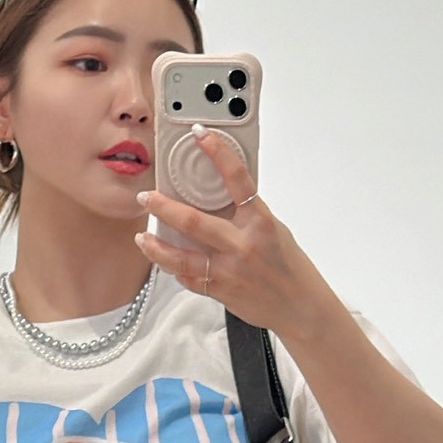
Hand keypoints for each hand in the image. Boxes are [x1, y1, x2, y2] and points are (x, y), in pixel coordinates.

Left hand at [135, 127, 324, 339]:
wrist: (300, 306)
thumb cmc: (289, 267)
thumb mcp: (274, 231)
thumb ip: (246, 215)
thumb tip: (219, 197)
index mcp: (260, 222)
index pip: (237, 179)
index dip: (218, 153)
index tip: (201, 135)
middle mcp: (242, 244)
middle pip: (193, 221)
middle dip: (163, 207)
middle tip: (146, 198)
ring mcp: (229, 270)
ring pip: (181, 257)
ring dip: (156, 247)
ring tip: (142, 238)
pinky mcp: (221, 290)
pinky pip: (190, 278)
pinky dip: (175, 270)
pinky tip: (164, 262)